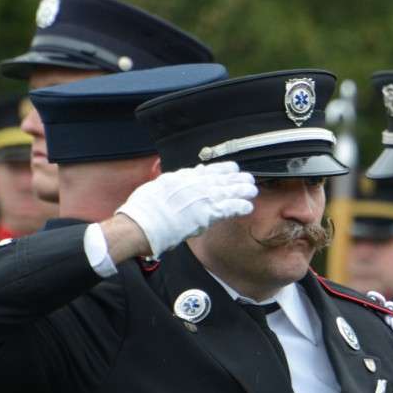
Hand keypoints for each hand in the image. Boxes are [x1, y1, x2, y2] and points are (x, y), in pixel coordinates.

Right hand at [115, 161, 256, 257]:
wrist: (140, 225)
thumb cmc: (142, 212)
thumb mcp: (156, 188)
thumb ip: (171, 183)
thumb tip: (180, 176)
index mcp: (180, 178)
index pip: (205, 171)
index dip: (220, 169)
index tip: (230, 168)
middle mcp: (192, 185)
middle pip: (219, 178)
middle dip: (234, 178)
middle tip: (247, 177)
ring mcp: (200, 198)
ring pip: (227, 191)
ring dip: (241, 190)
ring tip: (252, 190)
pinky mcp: (206, 214)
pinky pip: (228, 208)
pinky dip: (239, 206)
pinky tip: (248, 207)